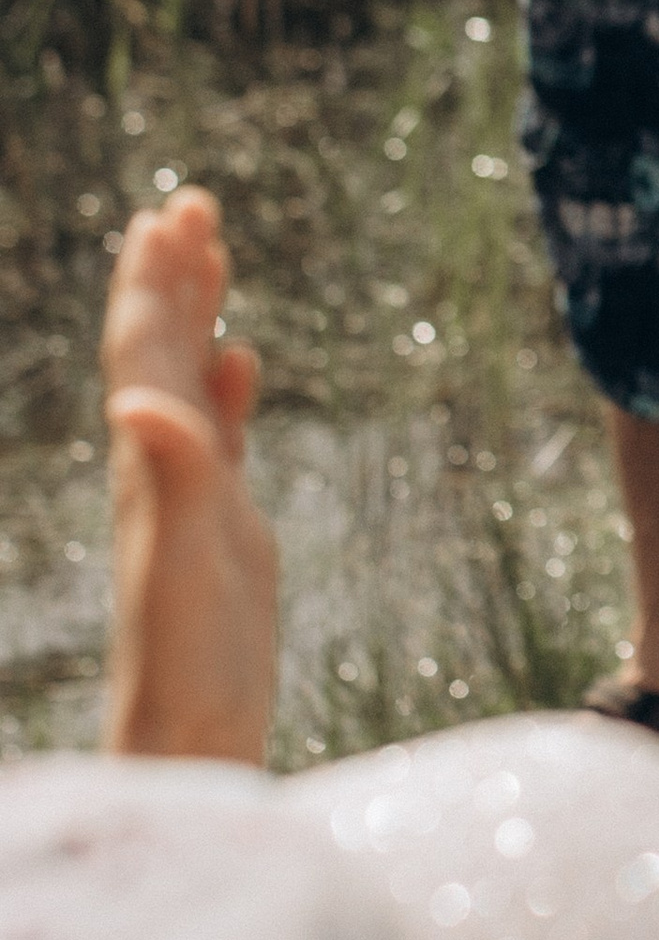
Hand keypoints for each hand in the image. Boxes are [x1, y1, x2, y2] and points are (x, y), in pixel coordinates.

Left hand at [101, 190, 276, 767]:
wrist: (192, 738)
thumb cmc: (185, 665)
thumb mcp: (181, 566)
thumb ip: (170, 480)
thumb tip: (136, 398)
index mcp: (149, 466)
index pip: (143, 354)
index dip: (153, 285)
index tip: (167, 215)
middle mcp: (162, 469)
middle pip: (159, 351)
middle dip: (172, 276)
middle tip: (189, 201)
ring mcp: (193, 495)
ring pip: (188, 381)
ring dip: (196, 314)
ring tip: (210, 252)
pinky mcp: (225, 527)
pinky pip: (223, 436)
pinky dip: (228, 387)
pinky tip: (241, 359)